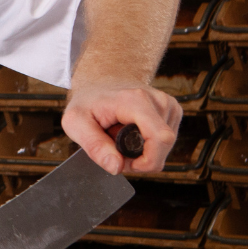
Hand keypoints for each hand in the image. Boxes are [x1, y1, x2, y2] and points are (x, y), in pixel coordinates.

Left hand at [62, 79, 181, 174]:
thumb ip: (94, 146)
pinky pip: (165, 141)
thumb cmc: (87, 101)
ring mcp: (167, 105)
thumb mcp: (75, 123)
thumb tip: (116, 167)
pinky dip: (147, 144)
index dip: (146, 161)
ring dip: (142, 151)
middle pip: (163, 147)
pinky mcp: (171, 111)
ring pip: (164, 147)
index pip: (161, 139)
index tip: (124, 162)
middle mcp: (157, 100)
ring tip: (121, 136)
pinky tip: (132, 132)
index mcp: (136, 101)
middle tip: (114, 149)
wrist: (100, 81)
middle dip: (139, 159)